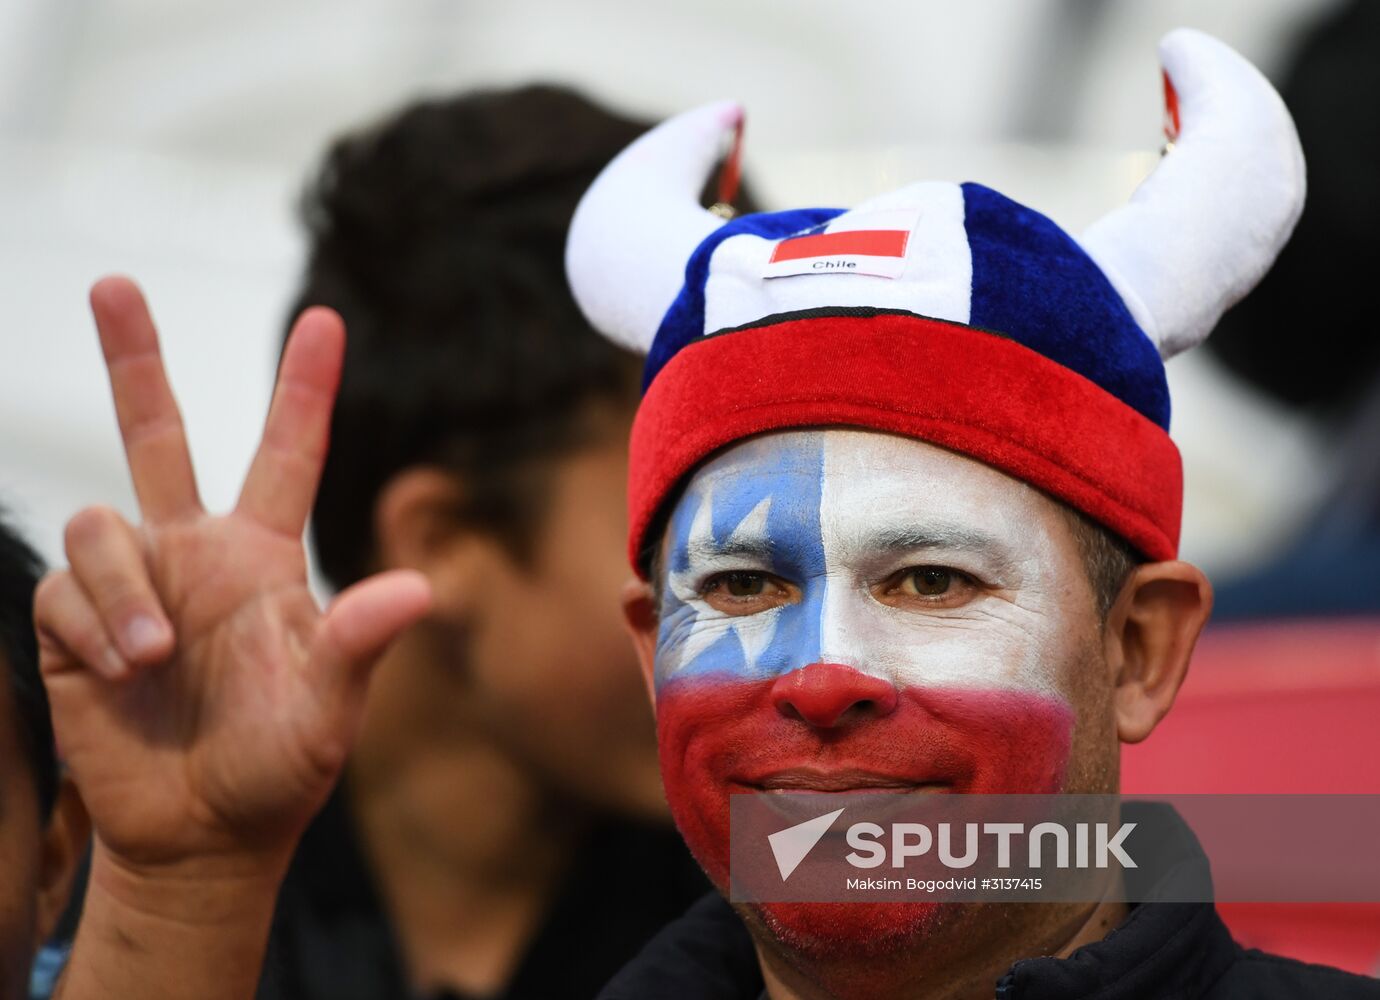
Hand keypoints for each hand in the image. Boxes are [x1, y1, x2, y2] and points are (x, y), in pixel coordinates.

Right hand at [36, 276, 430, 883]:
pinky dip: (94, 623)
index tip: (325, 319)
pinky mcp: (76, 624)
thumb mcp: (332, 712)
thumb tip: (420, 589)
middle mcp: (195, 553)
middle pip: (158, 435)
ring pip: (102, 522)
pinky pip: (67, 586)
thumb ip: (359, 647)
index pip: (288, 454)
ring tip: (156, 658)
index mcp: (264, 557)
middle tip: (113, 282)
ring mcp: (135, 585)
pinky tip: (123, 672)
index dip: (302, 388)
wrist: (202, 835)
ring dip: (125, 590)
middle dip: (134, 360)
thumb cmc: (279, 769)